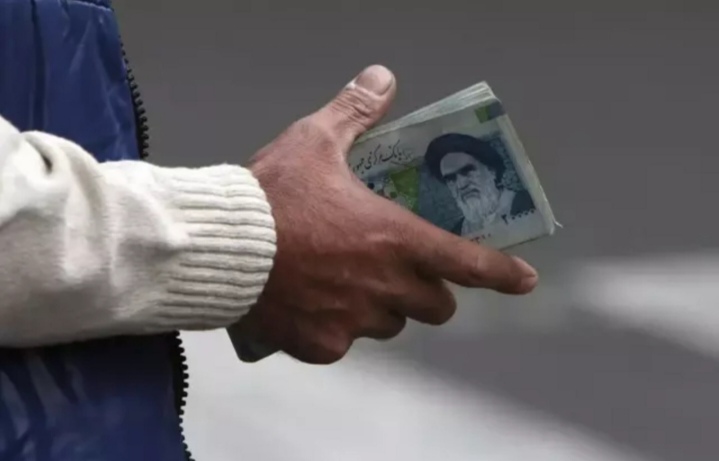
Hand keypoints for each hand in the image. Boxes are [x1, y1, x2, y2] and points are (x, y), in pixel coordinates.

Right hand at [230, 65, 537, 363]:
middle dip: (428, 290)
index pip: (468, 263)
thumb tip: (381, 77)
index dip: (502, 274)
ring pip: (390, 325)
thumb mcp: (315, 142)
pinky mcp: (322, 345)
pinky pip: (344, 341)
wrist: (222, 247)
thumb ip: (355, 113)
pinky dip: (336, 326)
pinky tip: (310, 303)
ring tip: (347, 283)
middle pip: (436, 306)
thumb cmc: (274, 194)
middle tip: (402, 271)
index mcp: (397, 240)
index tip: (524, 280)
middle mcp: (386, 287)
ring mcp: (355, 321)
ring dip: (382, 307)